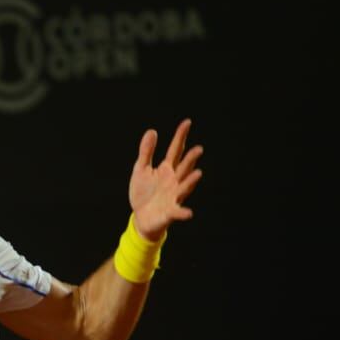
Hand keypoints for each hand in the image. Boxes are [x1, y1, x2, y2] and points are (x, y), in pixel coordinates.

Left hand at [129, 119, 203, 240]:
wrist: (141, 217)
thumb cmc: (143, 192)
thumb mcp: (141, 170)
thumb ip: (146, 152)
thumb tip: (152, 131)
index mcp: (166, 169)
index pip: (175, 150)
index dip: (181, 136)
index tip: (187, 122)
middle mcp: (174, 181)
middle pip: (183, 167)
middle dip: (190, 159)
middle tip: (198, 149)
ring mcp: (174, 196)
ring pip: (184, 187)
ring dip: (191, 181)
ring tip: (198, 173)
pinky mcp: (170, 212)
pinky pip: (178, 212)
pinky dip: (183, 212)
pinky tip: (189, 212)